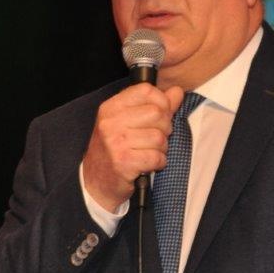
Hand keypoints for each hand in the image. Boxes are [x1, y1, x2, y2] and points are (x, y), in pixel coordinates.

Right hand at [83, 83, 184, 211]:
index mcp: (111, 107)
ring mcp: (115, 142)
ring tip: (150, 152)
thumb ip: (155, 105)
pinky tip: (149, 164)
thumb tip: (177, 91)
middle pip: (157, 113)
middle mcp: (110, 122)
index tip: (161, 114)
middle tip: (155, 138)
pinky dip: (158, 163)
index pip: (146, 90)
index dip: (162, 101)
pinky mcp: (123, 162)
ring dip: (161, 148)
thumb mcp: (129, 122)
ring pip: (159, 137)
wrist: (96, 182)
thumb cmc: (115, 149)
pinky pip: (156, 157)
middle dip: (164, 128)